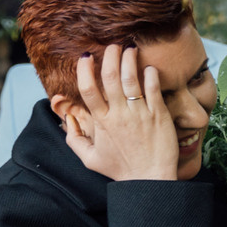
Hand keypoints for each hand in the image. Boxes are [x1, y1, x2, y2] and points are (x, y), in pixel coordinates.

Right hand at [62, 44, 178, 181]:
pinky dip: (150, 76)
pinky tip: (149, 67)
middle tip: (111, 46)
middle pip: (110, 78)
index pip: (88, 90)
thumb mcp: (90, 159)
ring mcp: (140, 114)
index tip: (85, 56)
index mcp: (101, 122)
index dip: (84, 70)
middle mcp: (119, 115)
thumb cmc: (121, 171)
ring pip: (131, 80)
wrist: (150, 180)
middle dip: (109, 57)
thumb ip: (75, 140)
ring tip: (130, 48)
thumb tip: (67, 121)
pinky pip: (154, 90)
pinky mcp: (159, 115)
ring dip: (129, 60)